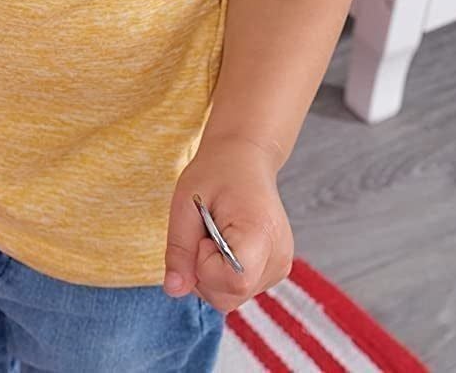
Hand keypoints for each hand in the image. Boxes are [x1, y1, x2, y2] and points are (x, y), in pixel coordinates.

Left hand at [163, 138, 292, 312]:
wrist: (245, 157)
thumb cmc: (214, 173)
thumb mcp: (185, 202)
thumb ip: (179, 248)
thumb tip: (174, 289)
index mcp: (261, 233)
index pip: (233, 281)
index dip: (205, 265)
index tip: (201, 234)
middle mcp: (279, 257)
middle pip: (230, 296)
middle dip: (202, 273)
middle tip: (203, 233)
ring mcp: (281, 266)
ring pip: (233, 297)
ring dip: (211, 274)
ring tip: (214, 235)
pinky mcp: (276, 269)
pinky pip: (239, 289)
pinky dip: (222, 273)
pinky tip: (225, 243)